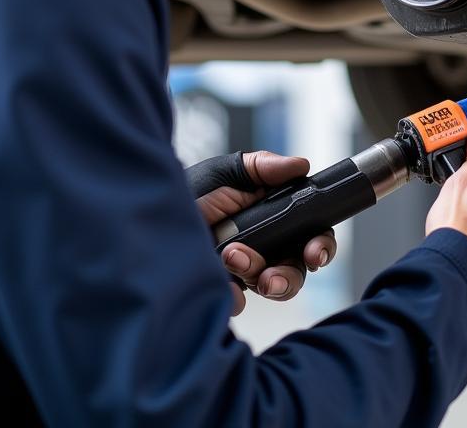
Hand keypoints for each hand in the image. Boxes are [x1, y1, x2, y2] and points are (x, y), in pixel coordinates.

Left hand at [188, 150, 336, 315]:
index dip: (320, 245)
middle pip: (297, 269)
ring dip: (260, 276)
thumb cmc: (189, 193)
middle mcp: (264, 245)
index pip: (310, 234)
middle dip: (289, 275)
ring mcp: (244, 270)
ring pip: (273, 287)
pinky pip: (240, 302)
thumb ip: (262, 167)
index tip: (314, 252)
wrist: (147, 218)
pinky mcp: (224, 290)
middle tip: (271, 276)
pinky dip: (232, 293)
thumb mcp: (225, 173)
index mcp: (272, 216)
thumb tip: (301, 164)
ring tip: (234, 259)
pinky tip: (220, 279)